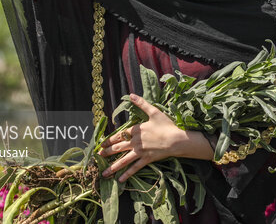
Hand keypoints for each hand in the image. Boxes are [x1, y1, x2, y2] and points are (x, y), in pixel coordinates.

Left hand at [98, 93, 212, 181]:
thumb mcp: (154, 112)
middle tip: (98, 156)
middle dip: (107, 152)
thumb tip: (131, 95)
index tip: (102, 144)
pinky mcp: (146, 160)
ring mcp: (140, 152)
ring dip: (113, 167)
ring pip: (123, 160)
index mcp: (136, 130)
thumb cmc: (166, 125)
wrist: (176, 140)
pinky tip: (120, 180)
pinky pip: (135, 168)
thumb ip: (142, 104)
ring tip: (104, 173)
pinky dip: (127, 174)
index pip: (119, 135)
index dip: (110, 140)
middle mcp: (135, 142)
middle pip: (118, 147)